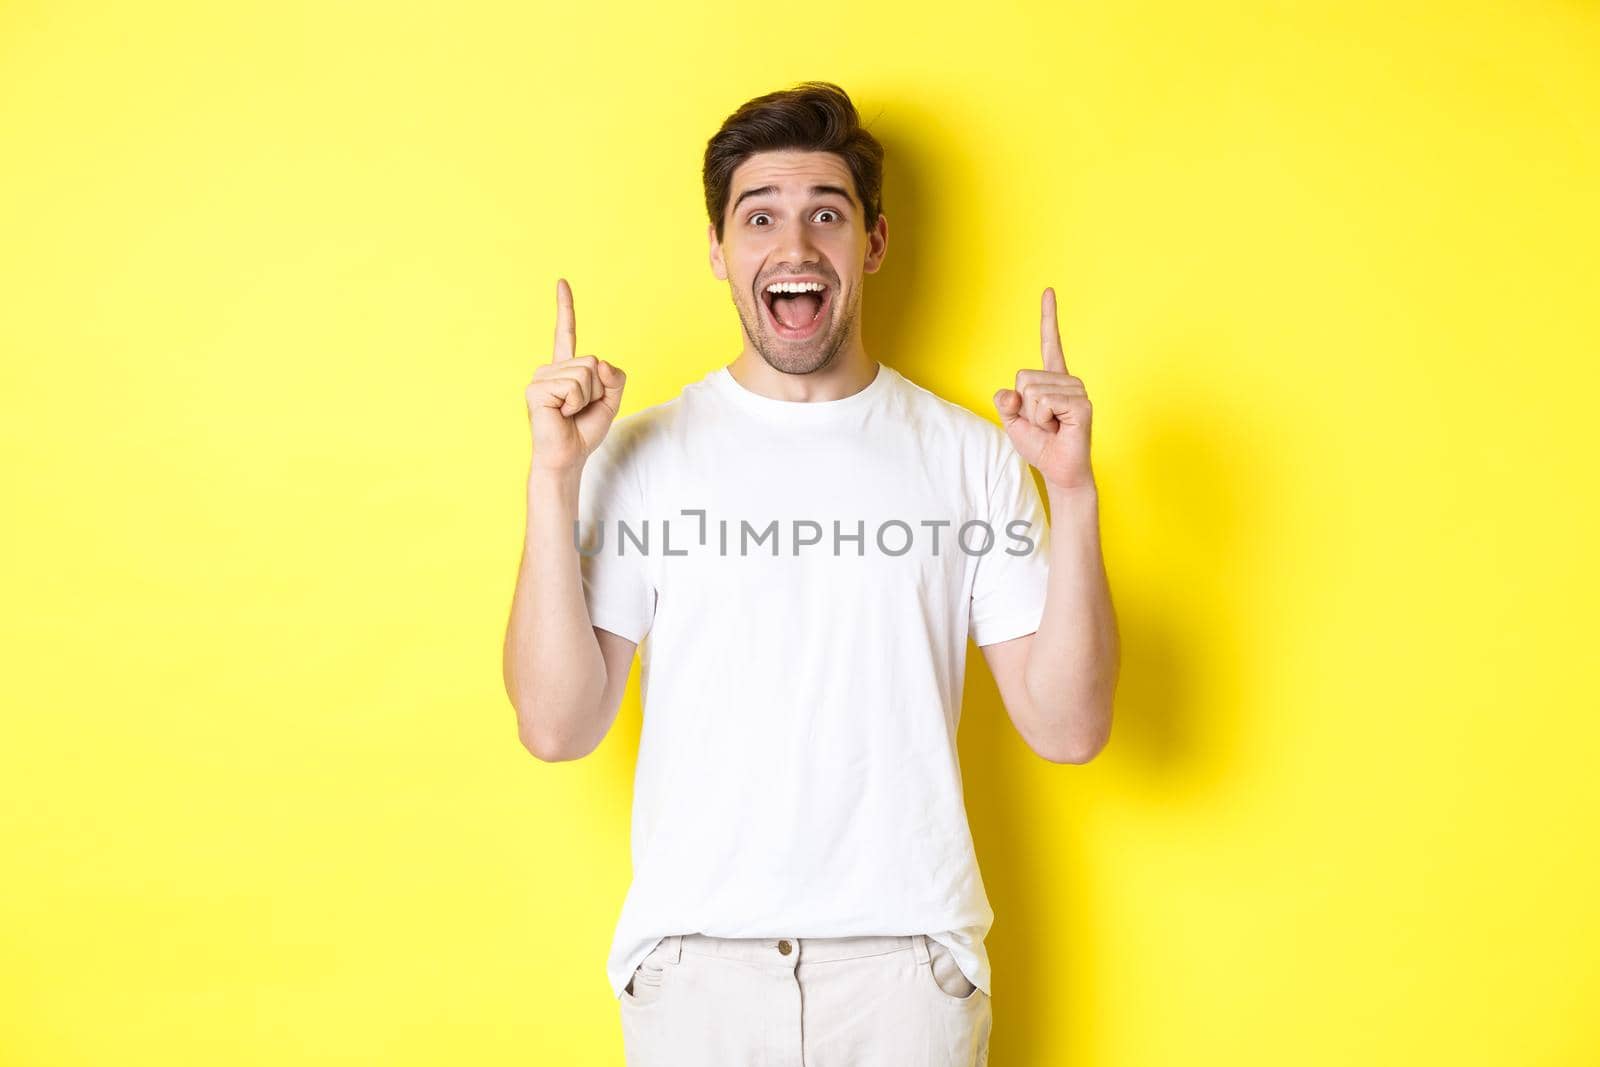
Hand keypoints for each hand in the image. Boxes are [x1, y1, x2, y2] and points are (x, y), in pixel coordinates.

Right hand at [525, 278, 626, 471]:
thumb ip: (614, 378)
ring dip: (587, 398)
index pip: (565, 332)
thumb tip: (600, 362)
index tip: (562, 282)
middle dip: (597, 390)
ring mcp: (541, 378)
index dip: (565, 308)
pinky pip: (573, 387)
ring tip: (570, 413)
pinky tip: (562, 414)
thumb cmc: (584, 430)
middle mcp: (550, 369)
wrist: (568, 456)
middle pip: (591, 362)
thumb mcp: (611, 401)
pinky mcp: (536, 390)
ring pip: (585, 374)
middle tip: (580, 409)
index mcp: (565, 369)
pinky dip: (575, 404)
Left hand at [993, 287, 1094, 492]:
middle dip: (1023, 407)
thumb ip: (1006, 403)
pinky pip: (1044, 402)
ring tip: (1052, 427)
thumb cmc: (1040, 446)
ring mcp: (1077, 391)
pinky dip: (1042, 420)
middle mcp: (1067, 380)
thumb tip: (1009, 392)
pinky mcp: (1081, 404)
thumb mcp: (1013, 422)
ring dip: (1034, 417)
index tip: (1048, 290)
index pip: (1049, 342)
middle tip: (1043, 424)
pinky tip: (1058, 428)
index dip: (1048, 317)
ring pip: (1032, 392)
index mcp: (1051, 380)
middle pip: (1023, 378)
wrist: (1058, 471)